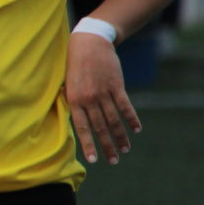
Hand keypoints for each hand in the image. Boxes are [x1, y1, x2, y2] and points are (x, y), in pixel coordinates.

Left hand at [64, 33, 140, 163]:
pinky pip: (125, 106)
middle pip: (100, 128)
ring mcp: (103, 92)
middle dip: (107, 146)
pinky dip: (131, 119)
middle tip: (113, 161)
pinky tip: (136, 130)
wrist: (89, 43)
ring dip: (120, 136)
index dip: (89, 145)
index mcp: (74, 100)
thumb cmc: (74, 65)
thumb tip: (74, 123)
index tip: (94, 160)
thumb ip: (71, 103)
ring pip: (114, 119)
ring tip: (125, 150)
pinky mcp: (116, 86)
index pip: (82, 128)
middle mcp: (89, 99)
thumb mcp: (67, 84)